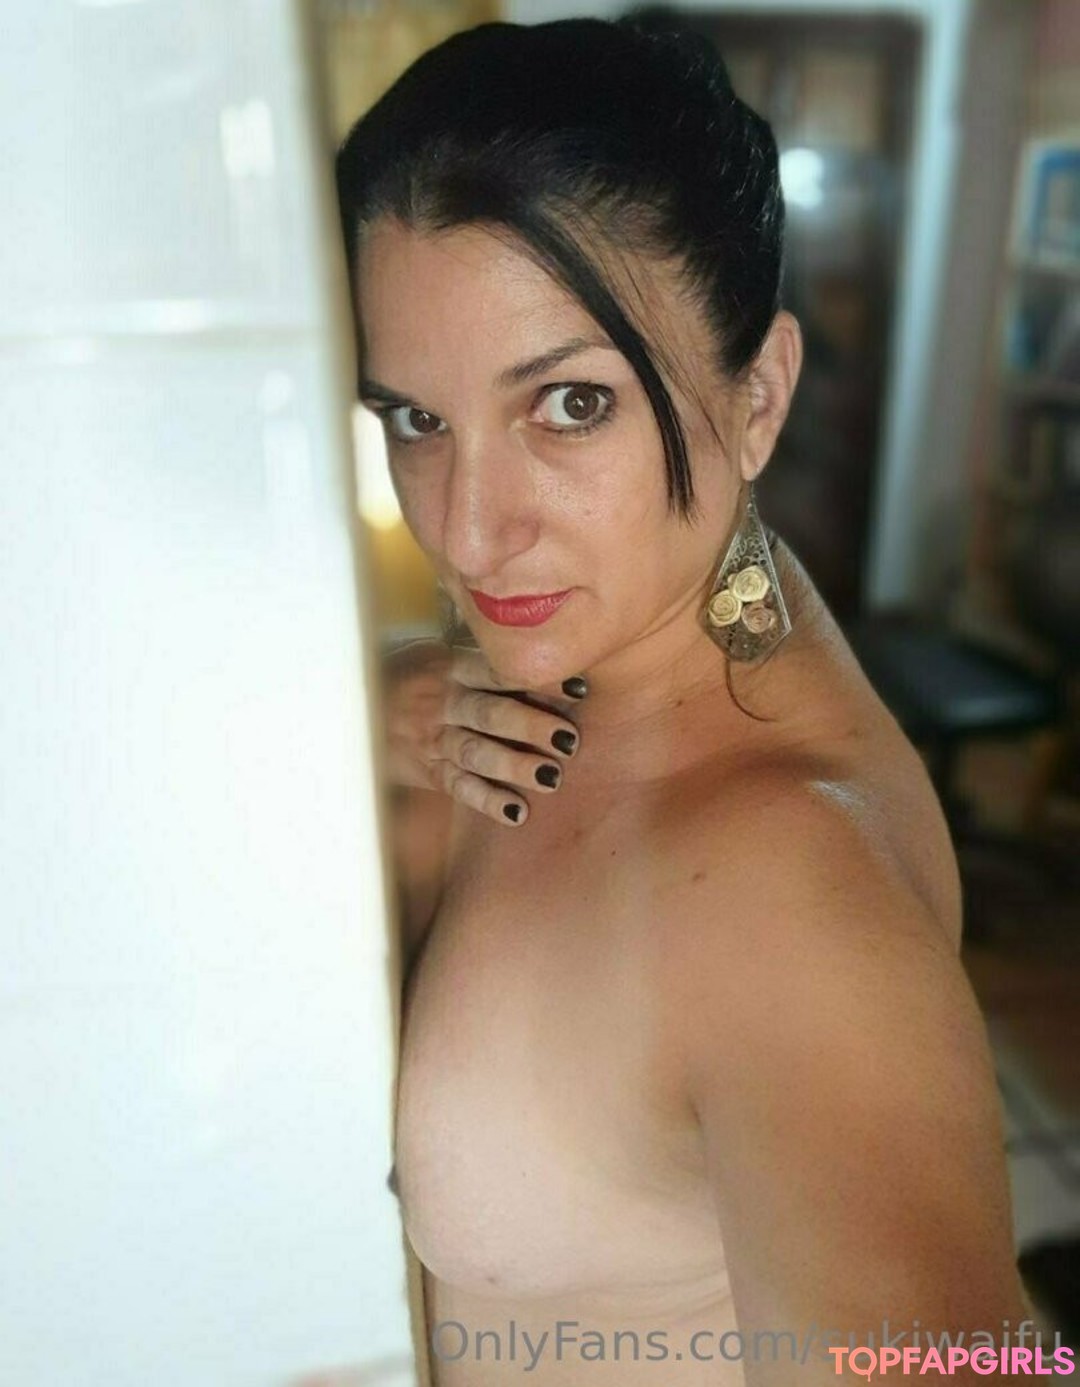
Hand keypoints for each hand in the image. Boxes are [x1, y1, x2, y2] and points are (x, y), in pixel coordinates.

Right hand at [381, 639, 583, 825]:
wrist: (356, 707)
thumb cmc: (416, 678)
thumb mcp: (440, 657)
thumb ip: (485, 663)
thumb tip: (553, 659)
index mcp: (449, 668)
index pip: (497, 671)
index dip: (538, 680)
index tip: (580, 689)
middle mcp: (441, 702)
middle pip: (489, 713)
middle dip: (531, 726)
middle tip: (570, 739)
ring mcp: (432, 738)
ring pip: (475, 753)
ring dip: (514, 765)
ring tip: (551, 776)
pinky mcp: (427, 770)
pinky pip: (458, 787)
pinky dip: (487, 800)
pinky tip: (517, 811)